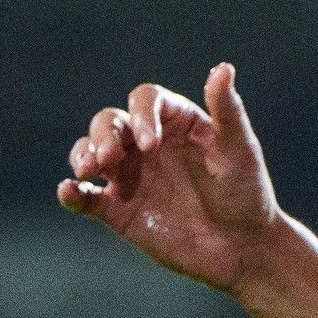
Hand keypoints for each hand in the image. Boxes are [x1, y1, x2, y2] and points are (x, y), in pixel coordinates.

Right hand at [57, 63, 278, 292]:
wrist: (244, 249)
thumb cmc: (247, 195)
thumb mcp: (240, 151)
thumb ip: (227, 111)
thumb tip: (223, 68)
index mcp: (175, 123)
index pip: (145, 100)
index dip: (141, 115)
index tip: (150, 144)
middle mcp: (148, 145)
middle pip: (110, 122)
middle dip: (104, 134)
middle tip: (109, 156)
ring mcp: (131, 176)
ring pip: (91, 152)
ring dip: (83, 155)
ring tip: (88, 170)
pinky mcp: (119, 210)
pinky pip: (87, 197)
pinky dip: (72, 193)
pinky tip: (69, 192)